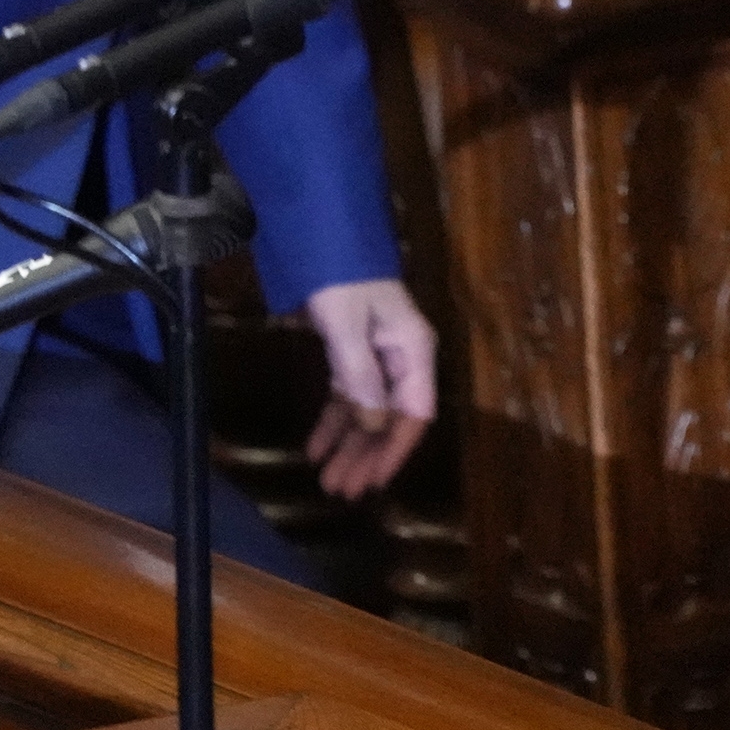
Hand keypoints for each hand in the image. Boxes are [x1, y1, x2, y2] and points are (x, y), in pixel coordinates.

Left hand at [294, 276, 436, 500]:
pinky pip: (348, 396)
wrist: (324, 238)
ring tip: (327, 479)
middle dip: (367, 455)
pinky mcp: (354, 354)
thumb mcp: (347, 325)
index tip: (373, 481)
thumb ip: (360, 375)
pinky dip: (333, 422)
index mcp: (413, 351)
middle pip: (390, 419)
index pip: (414, 413)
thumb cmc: (342, 278)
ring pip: (368, 412)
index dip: (396, 450)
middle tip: (341, 490)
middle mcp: (402, 359)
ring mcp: (378, 358)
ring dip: (349, 446)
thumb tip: (374, 425)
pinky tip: (315, 447)